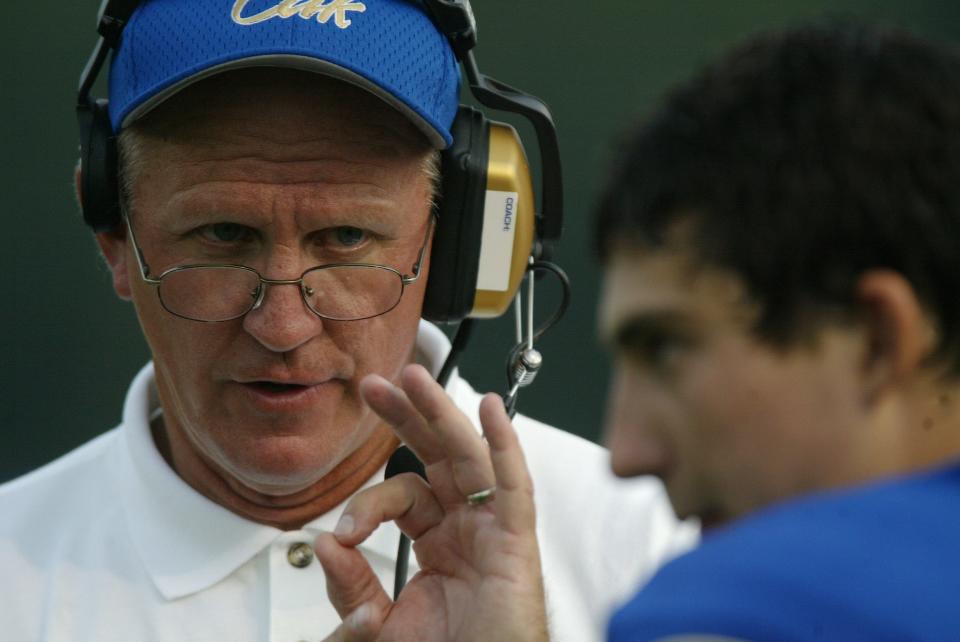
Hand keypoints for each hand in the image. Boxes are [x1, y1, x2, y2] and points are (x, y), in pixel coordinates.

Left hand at [316, 363, 547, 641]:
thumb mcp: (378, 624)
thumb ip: (350, 585)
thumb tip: (325, 543)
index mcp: (438, 540)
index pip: (402, 494)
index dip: (368, 503)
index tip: (346, 533)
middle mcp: (466, 527)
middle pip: (437, 455)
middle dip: (407, 416)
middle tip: (374, 384)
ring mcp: (492, 531)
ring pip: (469, 458)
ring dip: (443, 414)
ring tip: (415, 377)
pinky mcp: (517, 543)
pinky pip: (515, 487)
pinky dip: (505, 446)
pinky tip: (489, 408)